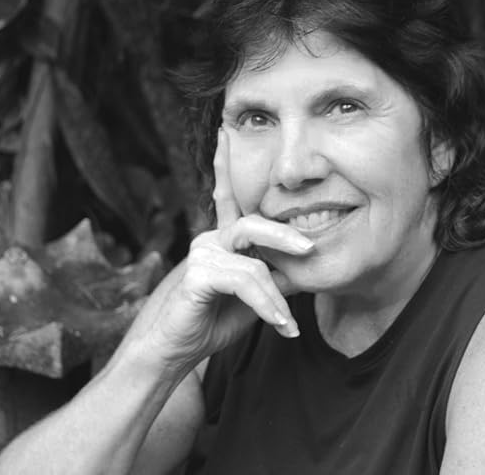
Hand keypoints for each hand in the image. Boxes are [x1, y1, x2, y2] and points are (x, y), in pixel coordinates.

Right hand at [125, 128, 313, 374]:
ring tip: (288, 324)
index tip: (224, 132)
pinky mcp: (197, 274)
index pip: (225, 195)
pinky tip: (279, 326)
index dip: (224, 164)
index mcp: (221, 239)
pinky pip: (245, 281)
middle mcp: (210, 239)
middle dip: (284, 235)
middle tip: (312, 249)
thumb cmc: (210, 321)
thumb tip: (305, 265)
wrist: (172, 352)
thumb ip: (275, 277)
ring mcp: (201, 254)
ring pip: (254, 260)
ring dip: (276, 295)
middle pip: (253, 223)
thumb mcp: (253, 297)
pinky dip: (267, 304)